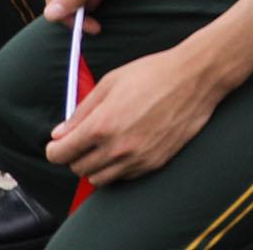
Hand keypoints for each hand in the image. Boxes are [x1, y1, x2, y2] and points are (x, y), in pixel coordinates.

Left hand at [47, 37, 230, 187]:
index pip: (60, 154)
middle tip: (86, 140)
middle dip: (75, 155)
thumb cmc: (154, 73)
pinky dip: (119, 167)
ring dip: (96, 165)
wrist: (197, 77)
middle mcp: (117, 147)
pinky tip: (127, 147)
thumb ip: (81, 111)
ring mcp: (137, 158)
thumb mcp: (110, 83)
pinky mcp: (155, 162)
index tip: (60, 143)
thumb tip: (59, 134)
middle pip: (77, 168)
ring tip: (106, 146)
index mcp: (101, 126)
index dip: (55, 148)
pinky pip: (125, 176)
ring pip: (99, 179)